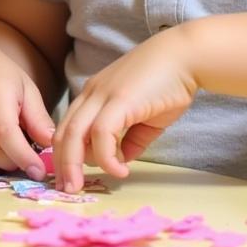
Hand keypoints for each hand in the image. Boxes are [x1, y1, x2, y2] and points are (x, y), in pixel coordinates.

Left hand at [53, 30, 197, 192]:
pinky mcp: (120, 99)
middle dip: (61, 164)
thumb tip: (121, 161)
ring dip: (74, 163)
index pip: (67, 127)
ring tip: (80, 186)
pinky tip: (119, 170)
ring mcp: (103, 95)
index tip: (67, 178)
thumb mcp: (144, 118)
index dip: (63, 154)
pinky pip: (102, 132)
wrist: (185, 57)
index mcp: (93, 96)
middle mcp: (91, 94)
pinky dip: (105, 155)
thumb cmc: (166, 85)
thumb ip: (130, 139)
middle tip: (65, 189)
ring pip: (75, 132)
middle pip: (63, 132)